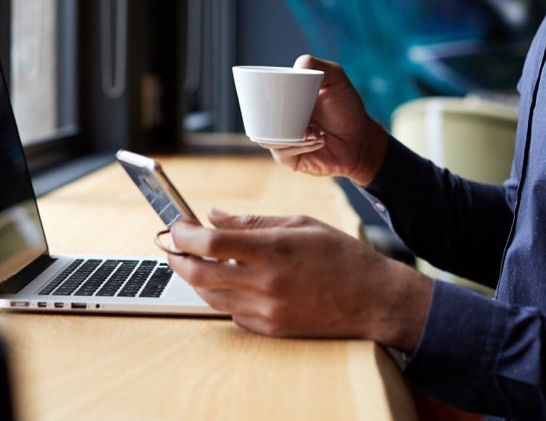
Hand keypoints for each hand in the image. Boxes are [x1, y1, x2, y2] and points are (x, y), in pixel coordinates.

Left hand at [168, 209, 430, 350]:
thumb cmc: (340, 255)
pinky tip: (232, 280)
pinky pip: (231, 312)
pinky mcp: (270, 330)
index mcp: (272, 250)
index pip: (210, 243)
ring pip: (210, 296)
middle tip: (173, 245)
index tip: (176, 225)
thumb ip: (252, 221)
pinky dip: (223, 294)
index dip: (184, 233)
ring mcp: (266, 311)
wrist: (373, 299)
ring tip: (198, 259)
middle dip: (177, 258)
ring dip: (196, 277)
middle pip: (199, 274)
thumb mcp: (299, 223)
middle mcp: (265, 284)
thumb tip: (214, 215)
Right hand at [259, 55, 386, 186]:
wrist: (360, 140)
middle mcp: (279, 119)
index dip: (267, 96)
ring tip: (316, 132)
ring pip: (268, 137)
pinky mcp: (288, 158)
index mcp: (283, 99)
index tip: (288, 97)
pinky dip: (300, 147)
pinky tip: (318, 141)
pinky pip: (281, 153)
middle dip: (280, 119)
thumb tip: (296, 65)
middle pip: (259, 118)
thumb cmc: (347, 109)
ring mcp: (281, 139)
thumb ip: (317, 64)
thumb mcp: (336, 79)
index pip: (261, 96)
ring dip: (294, 135)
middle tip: (308, 120)